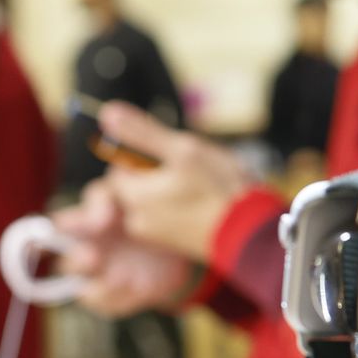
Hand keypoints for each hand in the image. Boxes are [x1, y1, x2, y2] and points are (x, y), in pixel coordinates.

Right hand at [51, 181, 195, 317]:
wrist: (182, 236)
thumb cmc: (145, 207)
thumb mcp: (127, 192)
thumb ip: (106, 197)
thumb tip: (97, 219)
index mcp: (85, 224)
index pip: (55, 230)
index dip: (42, 237)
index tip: (51, 237)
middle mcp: (88, 252)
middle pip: (66, 264)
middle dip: (77, 261)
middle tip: (93, 256)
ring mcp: (104, 277)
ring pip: (85, 293)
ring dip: (100, 289)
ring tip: (125, 279)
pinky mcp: (123, 295)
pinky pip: (111, 306)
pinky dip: (123, 300)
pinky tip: (141, 289)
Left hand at [96, 101, 253, 261]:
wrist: (250, 235)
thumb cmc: (218, 189)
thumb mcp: (181, 150)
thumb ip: (142, 133)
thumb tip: (107, 113)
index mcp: (132, 196)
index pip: (119, 166)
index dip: (143, 154)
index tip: (172, 154)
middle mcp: (136, 220)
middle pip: (137, 184)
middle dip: (159, 172)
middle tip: (191, 169)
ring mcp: (155, 235)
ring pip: (155, 198)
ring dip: (173, 187)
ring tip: (202, 186)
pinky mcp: (174, 244)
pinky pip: (169, 215)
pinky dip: (183, 205)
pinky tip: (206, 202)